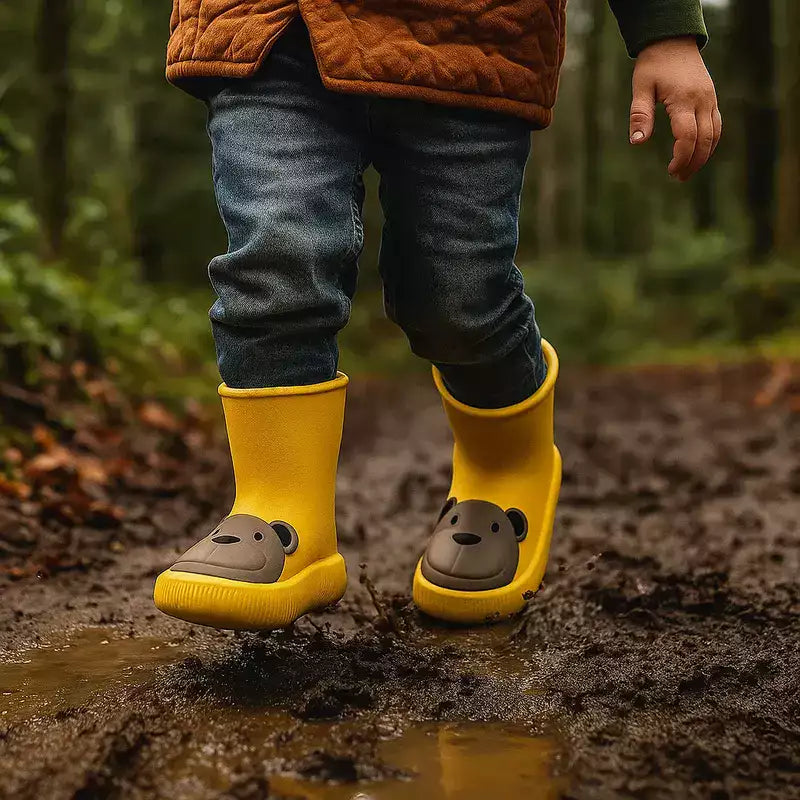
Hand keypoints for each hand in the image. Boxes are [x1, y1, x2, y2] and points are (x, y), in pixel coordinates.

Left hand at [629, 36, 720, 181]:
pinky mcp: (712, 99)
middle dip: (693, 162)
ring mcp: (710, 99)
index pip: (688, 136)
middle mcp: (702, 100)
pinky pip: (716, 126)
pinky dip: (709, 143)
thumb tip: (637, 143)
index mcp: (684, 99)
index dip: (681, 157)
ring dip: (703, 156)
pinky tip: (697, 154)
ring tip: (687, 171)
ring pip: (715, 134)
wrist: (673, 41)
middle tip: (678, 177)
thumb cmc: (653, 64)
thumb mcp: (641, 87)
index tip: (671, 170)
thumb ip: (639, 115)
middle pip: (704, 140)